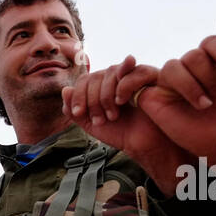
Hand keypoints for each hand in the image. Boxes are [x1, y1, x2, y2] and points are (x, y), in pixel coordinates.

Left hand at [62, 56, 192, 194]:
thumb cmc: (122, 133)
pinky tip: (123, 102)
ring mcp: (133, 75)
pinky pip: (133, 71)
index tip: (77, 114)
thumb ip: (75, 110)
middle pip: (95, 76)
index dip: (77, 96)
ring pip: (110, 72)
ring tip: (113, 116)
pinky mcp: (151, 76)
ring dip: (105, 97)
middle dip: (92, 100)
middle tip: (100, 120)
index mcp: (104, 86)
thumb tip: (65, 90)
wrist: (145, 144)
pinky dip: (123, 86)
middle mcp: (117, 77)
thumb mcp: (92, 124)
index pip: (85, 80)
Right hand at [137, 14, 215, 168]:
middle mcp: (189, 68)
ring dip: (194, 86)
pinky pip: (154, 79)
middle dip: (211, 76)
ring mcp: (171, 81)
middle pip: (194, 55)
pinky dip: (177, 87)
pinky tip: (191, 103)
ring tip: (207, 106)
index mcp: (210, 58)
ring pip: (176, 66)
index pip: (211, 42)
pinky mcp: (154, 96)